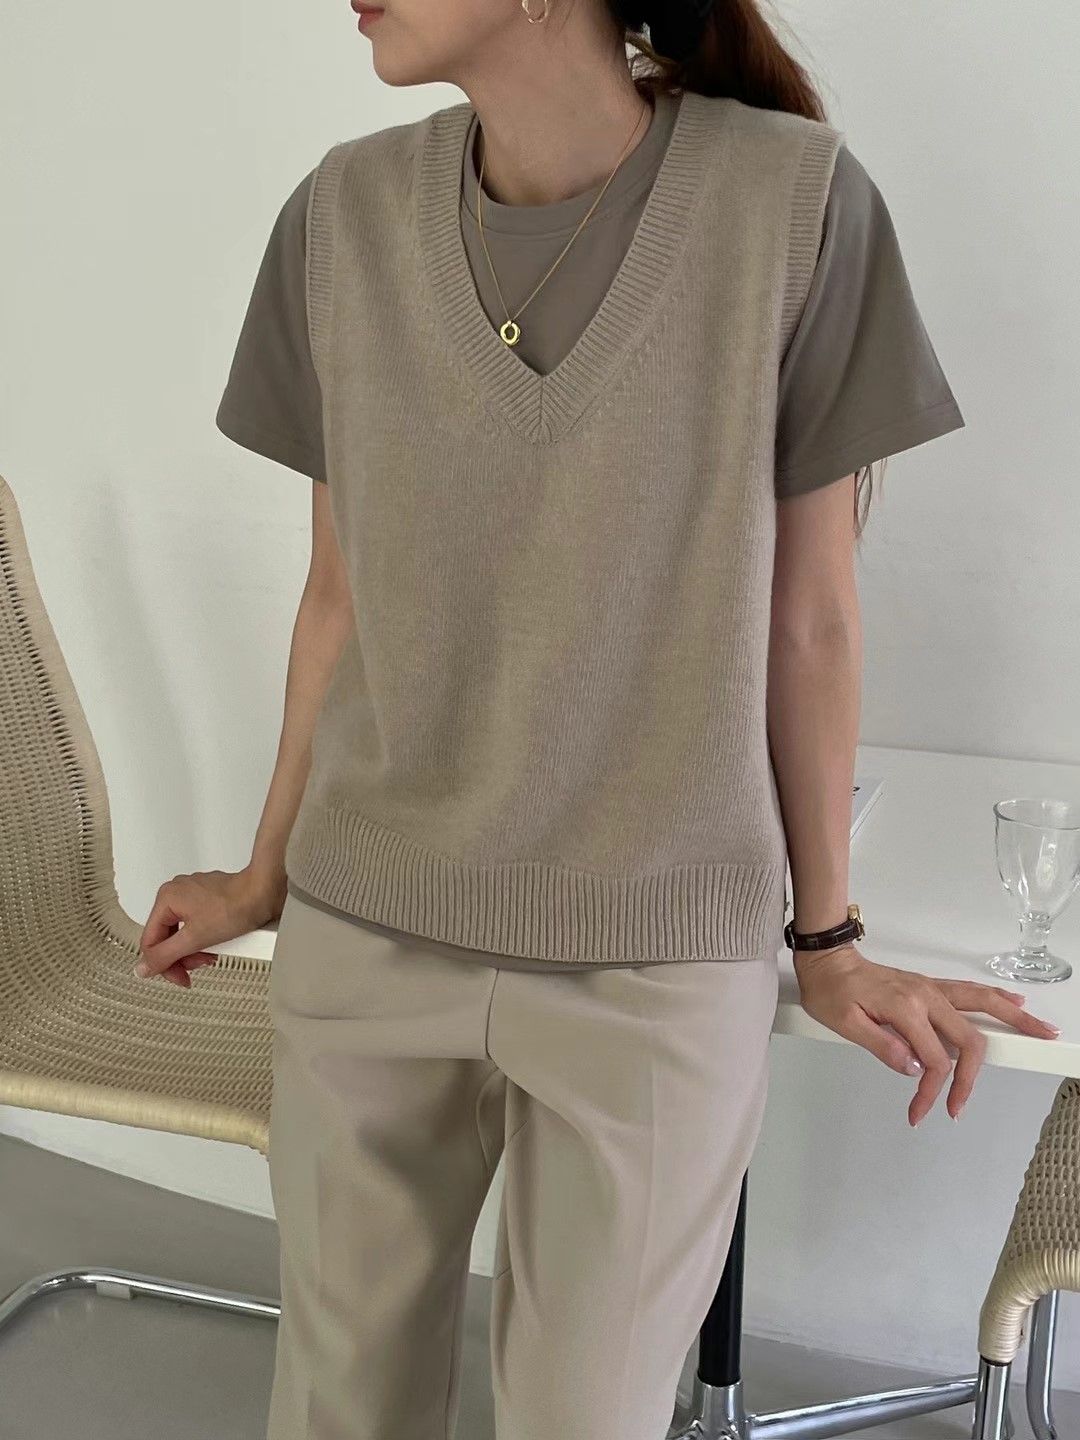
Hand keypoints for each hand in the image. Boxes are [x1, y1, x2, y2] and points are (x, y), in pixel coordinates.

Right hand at [135, 866, 285, 987]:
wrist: (265, 892)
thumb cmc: (236, 906)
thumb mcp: (195, 938)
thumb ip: (165, 955)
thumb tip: (142, 968)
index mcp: (167, 898)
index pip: (151, 941)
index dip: (164, 965)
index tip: (180, 978)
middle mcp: (177, 892)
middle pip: (167, 937)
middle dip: (184, 957)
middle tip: (199, 966)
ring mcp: (194, 894)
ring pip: (183, 933)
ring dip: (195, 950)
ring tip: (212, 955)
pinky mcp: (209, 899)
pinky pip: (197, 924)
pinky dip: (206, 938)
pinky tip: (219, 944)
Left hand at [794, 944, 1060, 1125]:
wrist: (827, 959)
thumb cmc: (830, 990)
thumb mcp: (844, 1022)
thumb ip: (881, 1046)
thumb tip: (915, 1068)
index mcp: (905, 1008)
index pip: (935, 1060)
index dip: (931, 1091)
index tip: (919, 1112)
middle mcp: (926, 995)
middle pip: (969, 1039)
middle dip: (971, 1078)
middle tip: (961, 1107)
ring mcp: (932, 988)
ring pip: (984, 1003)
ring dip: (1015, 1019)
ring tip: (1043, 1033)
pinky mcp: (931, 986)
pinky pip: (973, 992)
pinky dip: (997, 999)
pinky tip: (1016, 1002)